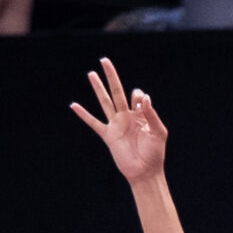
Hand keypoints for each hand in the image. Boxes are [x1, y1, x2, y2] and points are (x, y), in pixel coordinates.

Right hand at [71, 58, 168, 184]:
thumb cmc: (155, 153)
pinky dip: (84, 115)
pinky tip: (74, 105)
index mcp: (141, 115)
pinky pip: (94, 123)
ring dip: (98, 88)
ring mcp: (116, 125)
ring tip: (91, 74)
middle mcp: (127, 116)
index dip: (139, 97)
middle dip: (111, 76)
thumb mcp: (158, 132)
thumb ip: (151, 114)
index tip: (142, 105)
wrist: (145, 172)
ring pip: (105, 102)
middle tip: (104, 60)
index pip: (137, 96)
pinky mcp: (108, 135)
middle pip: (117, 91)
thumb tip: (145, 97)